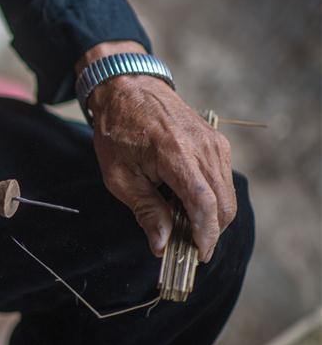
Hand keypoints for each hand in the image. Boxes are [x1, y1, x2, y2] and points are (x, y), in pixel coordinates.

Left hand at [80, 42, 236, 262]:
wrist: (129, 89)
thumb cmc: (117, 131)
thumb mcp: (119, 176)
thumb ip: (145, 210)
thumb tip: (161, 244)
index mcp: (176, 154)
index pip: (204, 204)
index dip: (205, 234)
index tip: (198, 255)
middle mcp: (203, 148)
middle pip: (223, 204)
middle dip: (209, 232)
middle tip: (186, 248)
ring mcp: (215, 144)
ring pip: (227, 195)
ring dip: (211, 218)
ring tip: (183, 226)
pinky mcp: (217, 143)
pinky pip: (223, 180)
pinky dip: (212, 199)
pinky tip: (186, 203)